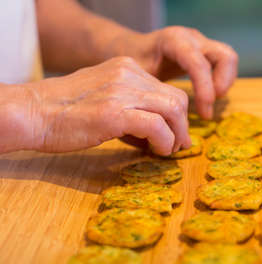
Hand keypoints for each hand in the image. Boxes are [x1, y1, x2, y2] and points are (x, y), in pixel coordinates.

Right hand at [7, 57, 189, 154]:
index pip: (168, 89)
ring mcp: (122, 91)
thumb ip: (132, 108)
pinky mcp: (114, 113)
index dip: (177, 115)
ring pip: (173, 108)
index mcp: (127, 68)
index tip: (175, 134)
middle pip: (177, 98)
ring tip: (168, 150)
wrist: (32, 113)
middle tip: (179, 145)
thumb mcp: (105, 98)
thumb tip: (159, 133)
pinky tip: (157, 151)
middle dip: (183, 125)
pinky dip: (164, 141)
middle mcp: (128, 74)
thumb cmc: (66, 112)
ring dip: (177, 135)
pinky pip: (157, 126)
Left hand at [109, 26, 238, 118]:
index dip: (205, 91)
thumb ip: (147, 97)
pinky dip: (221, 83)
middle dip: (222, 85)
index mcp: (173, 41)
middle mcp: (191, 38)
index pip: (198, 64)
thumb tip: (160, 130)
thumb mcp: (134, 78)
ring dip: (224, 84)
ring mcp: (201, 42)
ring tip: (208, 104)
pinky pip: (224, 64)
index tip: (204, 115)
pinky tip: (205, 98)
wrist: (130, 48)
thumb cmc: (130, 66)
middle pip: (224, 56)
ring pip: (228, 59)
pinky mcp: (206, 50)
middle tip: (208, 108)